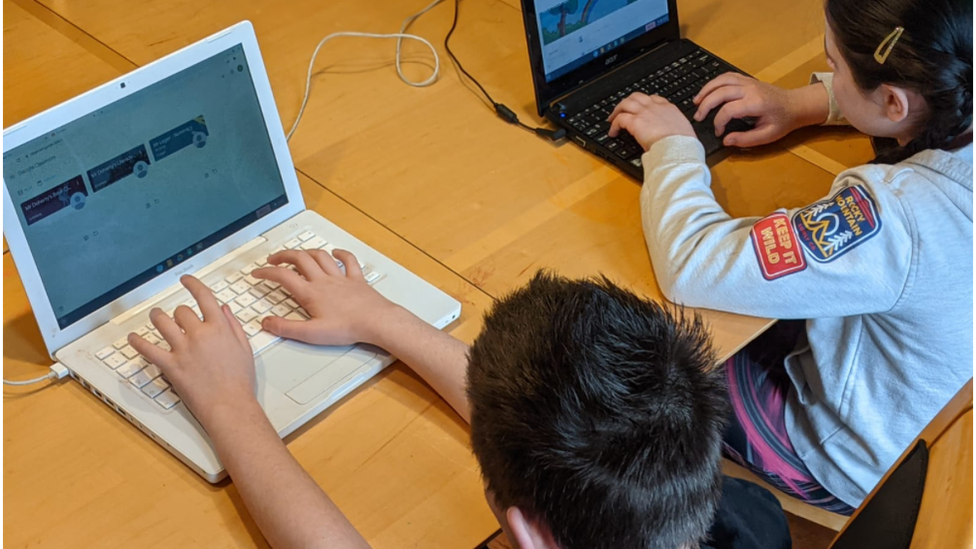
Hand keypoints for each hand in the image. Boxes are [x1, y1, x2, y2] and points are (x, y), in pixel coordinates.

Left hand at [128, 276, 255, 428]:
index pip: (204, 297)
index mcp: (219, 328)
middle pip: (182, 311)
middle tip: (178, 316)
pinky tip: (133, 338)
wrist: (229, 405)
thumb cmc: (239, 381)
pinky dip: (138, 342)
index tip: (186, 280)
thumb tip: (224, 309)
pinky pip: (148, 350)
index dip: (193, 284)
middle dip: (180, 312)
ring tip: (155, 315)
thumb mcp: (245, 348)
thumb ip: (233, 326)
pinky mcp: (170, 365)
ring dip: (157, 316)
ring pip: (162, 323)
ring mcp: (183, 349)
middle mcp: (199, 334)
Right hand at [253, 249, 398, 346]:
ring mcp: (341, 278)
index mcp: (311, 293)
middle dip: (283, 256)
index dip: (267, 272)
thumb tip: (266, 323)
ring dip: (307, 252)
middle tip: (274, 259)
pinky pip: (348, 261)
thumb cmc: (347, 328)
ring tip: (298, 254)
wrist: (376, 321)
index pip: (283, 276)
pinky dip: (341, 254)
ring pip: (321, 256)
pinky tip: (336, 253)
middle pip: (300, 259)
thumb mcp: (311, 334)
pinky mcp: (357, 280)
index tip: (257, 273)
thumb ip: (286, 328)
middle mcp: (324, 281)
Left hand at [608, 93, 696, 149]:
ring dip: (617, 110)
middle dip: (628, 102)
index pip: (654, 98)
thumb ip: (674, 128)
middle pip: (636, 96)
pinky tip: (613, 132)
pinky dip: (614, 125)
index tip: (640, 108)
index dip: (644, 102)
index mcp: (668, 108)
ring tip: (613, 119)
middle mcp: (655, 107)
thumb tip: (670, 135)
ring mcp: (644, 113)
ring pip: (625, 103)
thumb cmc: (683, 144)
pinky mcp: (636, 121)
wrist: (678, 147)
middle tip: (622, 110)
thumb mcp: (683, 130)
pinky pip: (619, 119)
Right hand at [693, 73, 827, 147]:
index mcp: (756, 103)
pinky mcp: (747, 80)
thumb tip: (726, 140)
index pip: (728, 110)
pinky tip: (707, 92)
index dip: (718, 122)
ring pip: (722, 80)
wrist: (796, 105)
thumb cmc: (783, 121)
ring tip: (696, 102)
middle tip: (698, 117)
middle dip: (706, 105)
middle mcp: (750, 89)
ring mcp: (748, 82)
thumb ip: (745, 139)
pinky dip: (714, 82)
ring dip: (706, 90)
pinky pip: (727, 76)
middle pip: (721, 92)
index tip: (719, 133)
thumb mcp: (767, 136)